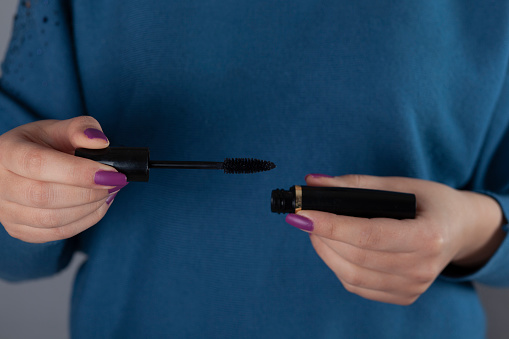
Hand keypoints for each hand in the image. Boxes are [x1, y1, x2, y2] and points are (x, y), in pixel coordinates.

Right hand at [0, 117, 126, 242]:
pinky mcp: (19, 230)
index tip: (110, 173)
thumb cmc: (42, 145)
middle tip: (114, 183)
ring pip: (51, 220)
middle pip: (44, 197)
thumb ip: (80, 129)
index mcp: (6, 152)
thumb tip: (100, 143)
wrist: (21, 167)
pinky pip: (56, 233)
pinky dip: (85, 221)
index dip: (79, 172)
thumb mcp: (57, 129)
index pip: (39, 164)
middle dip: (88, 192)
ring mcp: (6, 211)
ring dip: (89, 208)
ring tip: (109, 192)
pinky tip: (98, 205)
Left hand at [285, 174, 504, 304]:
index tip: (303, 214)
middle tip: (305, 216)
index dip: (332, 225)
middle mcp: (423, 268)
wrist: (458, 229)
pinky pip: (358, 286)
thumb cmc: (427, 202)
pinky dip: (337, 266)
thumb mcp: (398, 184)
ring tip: (316, 229)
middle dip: (323, 235)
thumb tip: (313, 182)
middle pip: (357, 256)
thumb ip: (355, 185)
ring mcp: (413, 286)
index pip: (369, 235)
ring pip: (352, 275)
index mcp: (429, 236)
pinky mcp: (403, 296)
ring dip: (325, 251)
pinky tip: (333, 247)